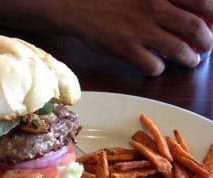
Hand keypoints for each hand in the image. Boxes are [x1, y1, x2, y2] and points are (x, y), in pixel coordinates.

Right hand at [62, 0, 212, 75]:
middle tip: (207, 47)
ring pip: (179, 50)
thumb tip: (183, 9)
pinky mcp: (127, 50)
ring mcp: (141, 31)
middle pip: (196, 28)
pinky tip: (157, 66)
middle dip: (208, 42)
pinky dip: (160, 69)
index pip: (202, 1)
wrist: (78, 6)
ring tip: (191, 61)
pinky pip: (154, 66)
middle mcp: (155, 7)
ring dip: (190, 59)